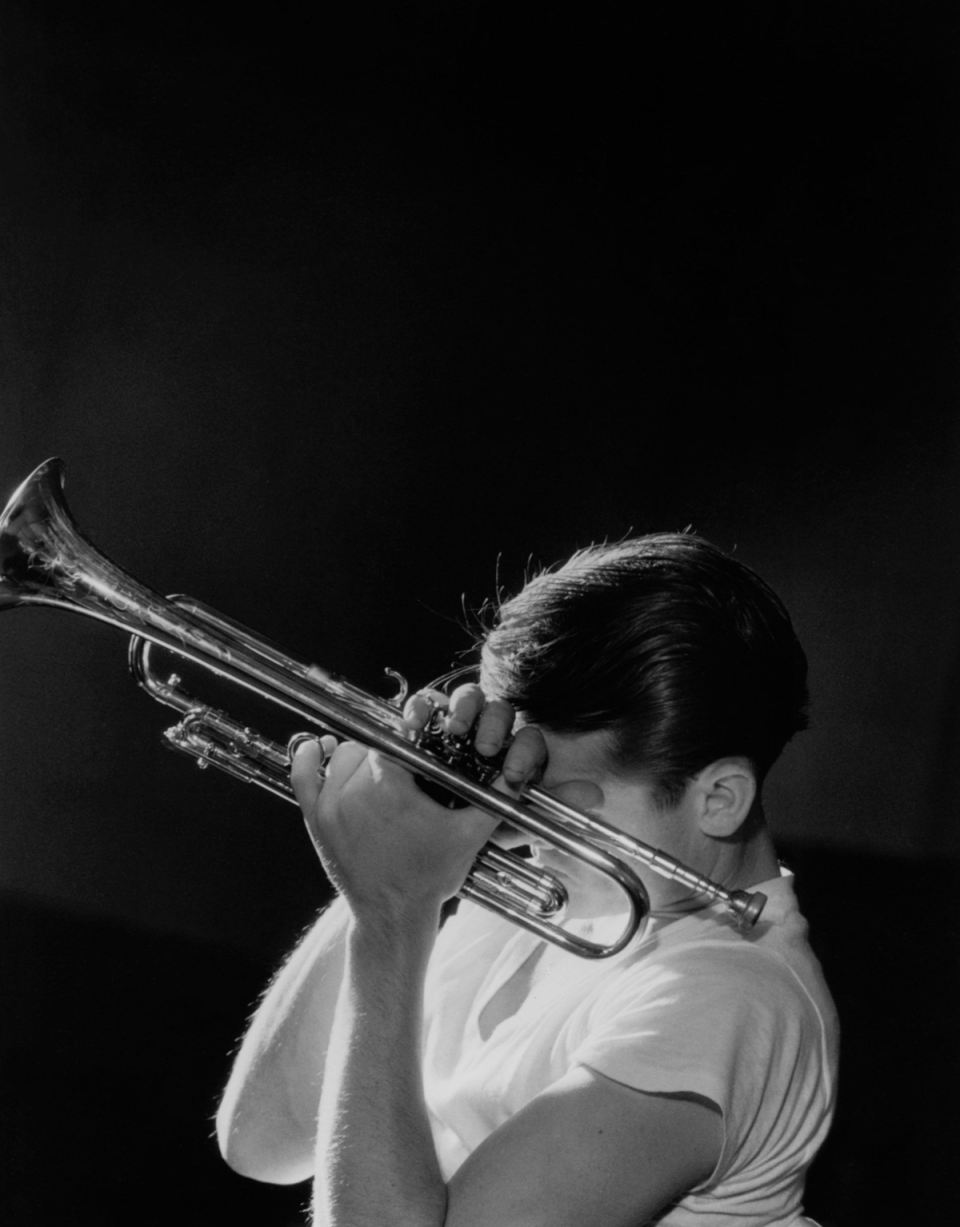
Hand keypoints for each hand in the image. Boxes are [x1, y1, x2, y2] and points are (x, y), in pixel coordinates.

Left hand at [289, 685, 547, 925]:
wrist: (393, 916)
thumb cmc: (430, 876)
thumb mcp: (468, 835)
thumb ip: (494, 800)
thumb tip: (516, 775)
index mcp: (391, 785)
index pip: (397, 736)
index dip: (411, 733)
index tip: (420, 735)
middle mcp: (355, 790)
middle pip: (371, 744)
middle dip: (390, 750)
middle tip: (406, 766)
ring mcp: (330, 805)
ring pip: (342, 755)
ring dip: (360, 757)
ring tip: (379, 770)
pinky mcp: (316, 820)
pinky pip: (303, 774)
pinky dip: (308, 757)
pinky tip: (318, 747)